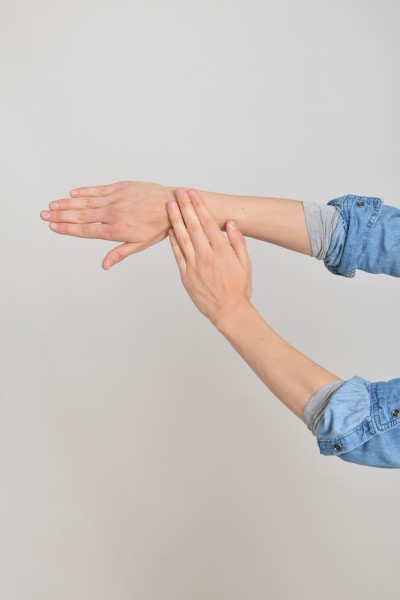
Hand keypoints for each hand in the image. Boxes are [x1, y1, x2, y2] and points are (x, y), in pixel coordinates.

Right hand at [40, 180, 176, 268]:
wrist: (173, 205)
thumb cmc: (158, 227)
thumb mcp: (140, 245)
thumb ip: (119, 253)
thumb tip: (104, 265)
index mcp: (116, 230)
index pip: (86, 230)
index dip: (67, 229)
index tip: (53, 227)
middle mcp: (113, 213)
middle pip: (81, 216)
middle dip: (60, 216)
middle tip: (43, 215)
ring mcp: (116, 198)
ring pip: (86, 202)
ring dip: (67, 203)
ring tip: (52, 205)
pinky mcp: (121, 187)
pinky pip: (98, 189)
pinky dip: (84, 191)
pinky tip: (72, 193)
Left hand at [167, 188, 251, 325]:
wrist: (228, 311)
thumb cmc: (239, 288)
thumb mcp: (245, 264)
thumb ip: (237, 242)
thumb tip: (230, 223)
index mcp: (222, 252)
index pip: (209, 223)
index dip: (199, 206)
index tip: (193, 193)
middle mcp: (206, 256)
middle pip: (193, 226)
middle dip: (185, 206)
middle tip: (178, 192)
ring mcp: (194, 266)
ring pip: (182, 238)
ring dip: (175, 220)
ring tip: (170, 205)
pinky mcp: (186, 275)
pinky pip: (177, 254)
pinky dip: (173, 241)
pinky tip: (170, 229)